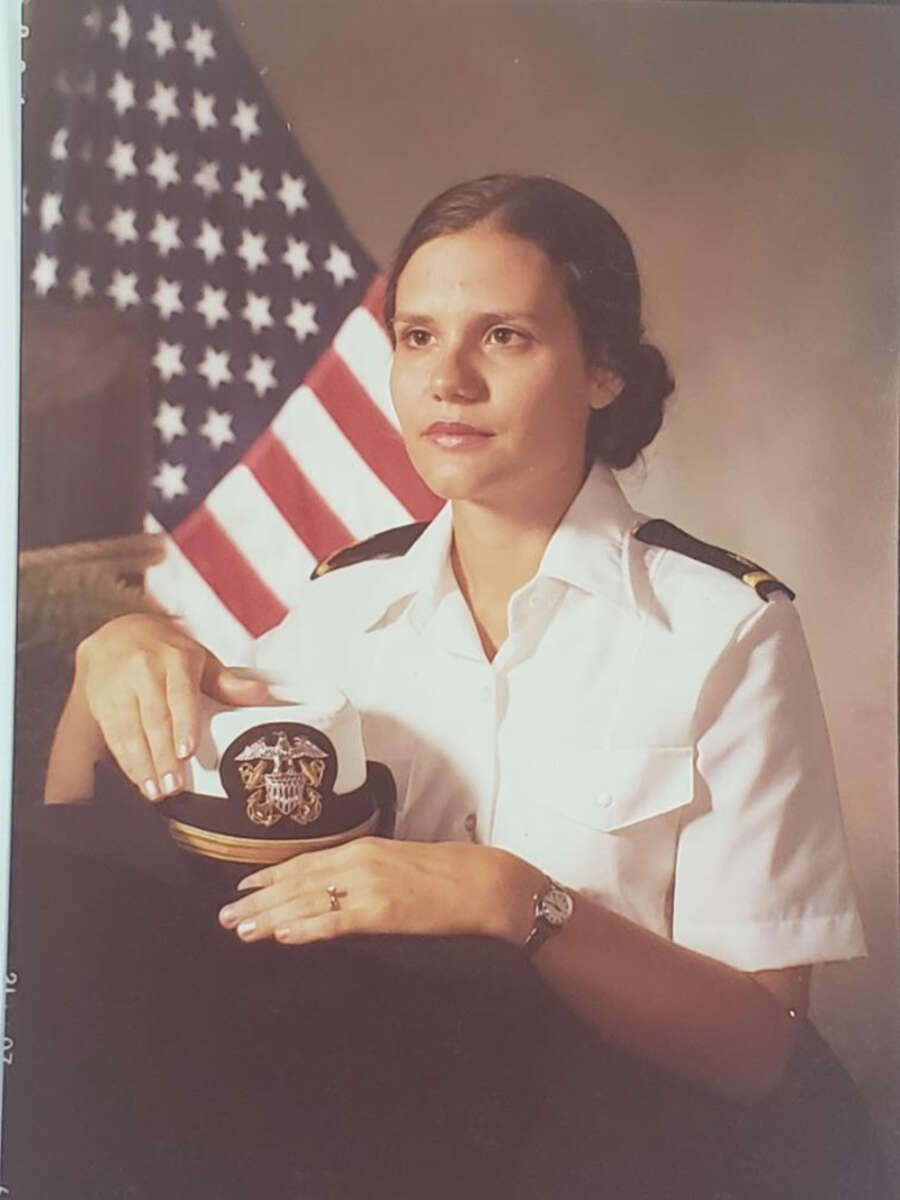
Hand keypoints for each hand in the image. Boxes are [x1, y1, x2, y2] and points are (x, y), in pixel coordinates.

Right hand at [74, 613, 269, 800]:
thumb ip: (227, 682)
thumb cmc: (166, 652)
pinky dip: (126, 760)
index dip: (183, 725)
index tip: (186, 752)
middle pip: (154, 719)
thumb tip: (258, 694)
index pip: (179, 695)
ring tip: (155, 790)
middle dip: (163, 757)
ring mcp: (119, 685)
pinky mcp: (100, 700)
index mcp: (175, 659)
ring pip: (131, 730)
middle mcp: (144, 670)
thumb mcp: (199, 659)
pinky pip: (113, 734)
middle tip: (173, 786)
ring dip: (142, 765)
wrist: (116, 633)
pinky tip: (137, 778)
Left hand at [218, 837, 544, 947]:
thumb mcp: (396, 863)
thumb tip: (335, 889)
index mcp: (362, 848)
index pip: (304, 862)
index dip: (269, 875)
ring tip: (240, 928)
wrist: (481, 882)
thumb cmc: (445, 875)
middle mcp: (359, 862)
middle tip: (224, 915)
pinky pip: (336, 921)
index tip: (241, 887)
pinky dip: (306, 928)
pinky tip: (282, 936)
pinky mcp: (383, 911)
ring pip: (308, 901)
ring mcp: (370, 886)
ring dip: (270, 916)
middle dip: (258, 899)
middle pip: (297, 882)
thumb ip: (363, 872)